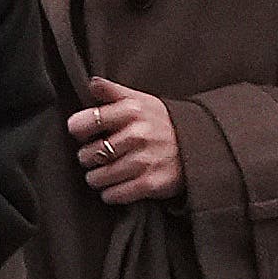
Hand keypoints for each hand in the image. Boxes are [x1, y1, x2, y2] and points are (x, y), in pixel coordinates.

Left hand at [66, 77, 182, 204]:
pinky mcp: (150, 184)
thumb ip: (113, 91)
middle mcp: (137, 135)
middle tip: (97, 155)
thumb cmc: (162, 122)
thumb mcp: (140, 100)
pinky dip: (111, 193)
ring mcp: (144, 161)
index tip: (82, 133)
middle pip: (88, 154)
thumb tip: (91, 83)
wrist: (199, 145)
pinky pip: (114, 195)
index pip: (87, 122)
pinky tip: (117, 185)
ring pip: (98, 178)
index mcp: (131, 110)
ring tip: (105, 171)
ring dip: (97, 177)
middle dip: (87, 157)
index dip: (78, 129)